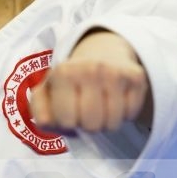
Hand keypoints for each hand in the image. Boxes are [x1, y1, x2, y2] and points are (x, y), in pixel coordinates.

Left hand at [31, 30, 151, 132]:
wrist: (102, 52)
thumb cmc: (71, 81)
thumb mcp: (47, 91)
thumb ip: (40, 112)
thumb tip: (49, 123)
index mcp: (64, 72)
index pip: (66, 121)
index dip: (68, 123)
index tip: (69, 111)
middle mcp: (91, 69)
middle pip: (92, 126)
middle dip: (88, 125)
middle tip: (86, 110)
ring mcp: (116, 72)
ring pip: (113, 124)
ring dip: (106, 122)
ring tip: (101, 106)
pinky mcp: (136, 77)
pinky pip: (131, 116)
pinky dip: (124, 114)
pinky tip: (116, 99)